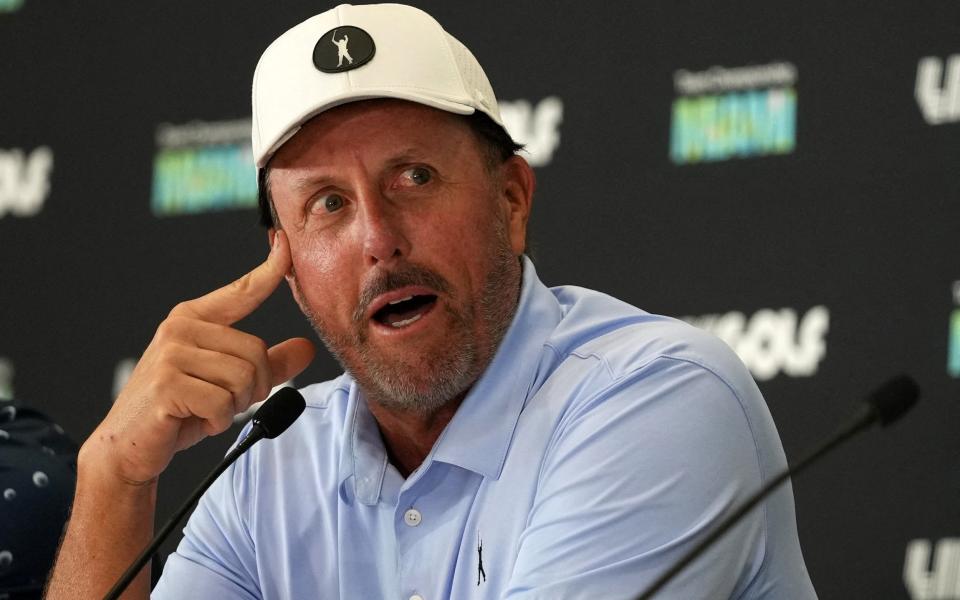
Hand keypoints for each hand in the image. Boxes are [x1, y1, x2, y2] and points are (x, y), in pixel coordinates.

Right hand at [87, 230, 314, 484]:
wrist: (129, 446)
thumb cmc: (178, 409)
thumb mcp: (227, 382)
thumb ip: (269, 365)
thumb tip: (307, 347)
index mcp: (194, 319)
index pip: (242, 291)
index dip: (269, 269)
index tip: (284, 242)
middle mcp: (181, 329)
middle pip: (257, 352)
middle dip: (253, 387)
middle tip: (224, 402)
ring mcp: (171, 355)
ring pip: (244, 379)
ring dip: (235, 407)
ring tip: (207, 411)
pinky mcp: (167, 385)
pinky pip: (223, 404)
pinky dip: (218, 422)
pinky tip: (196, 421)